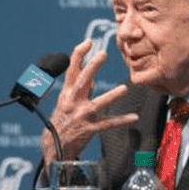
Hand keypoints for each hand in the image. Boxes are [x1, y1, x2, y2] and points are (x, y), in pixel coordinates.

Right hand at [42, 38, 138, 163]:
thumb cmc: (61, 121)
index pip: (71, 70)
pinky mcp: (90, 129)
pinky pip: (108, 124)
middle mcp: (73, 102)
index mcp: (66, 94)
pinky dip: (121, 120)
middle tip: (102, 54)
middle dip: (91, 67)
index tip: (88, 42)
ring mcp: (81, 116)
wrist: (54, 147)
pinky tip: (133, 117)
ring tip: (124, 89)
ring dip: (111, 96)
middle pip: (81, 81)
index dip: (79, 55)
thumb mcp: (66, 102)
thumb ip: (79, 89)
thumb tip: (91, 77)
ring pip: (97, 104)